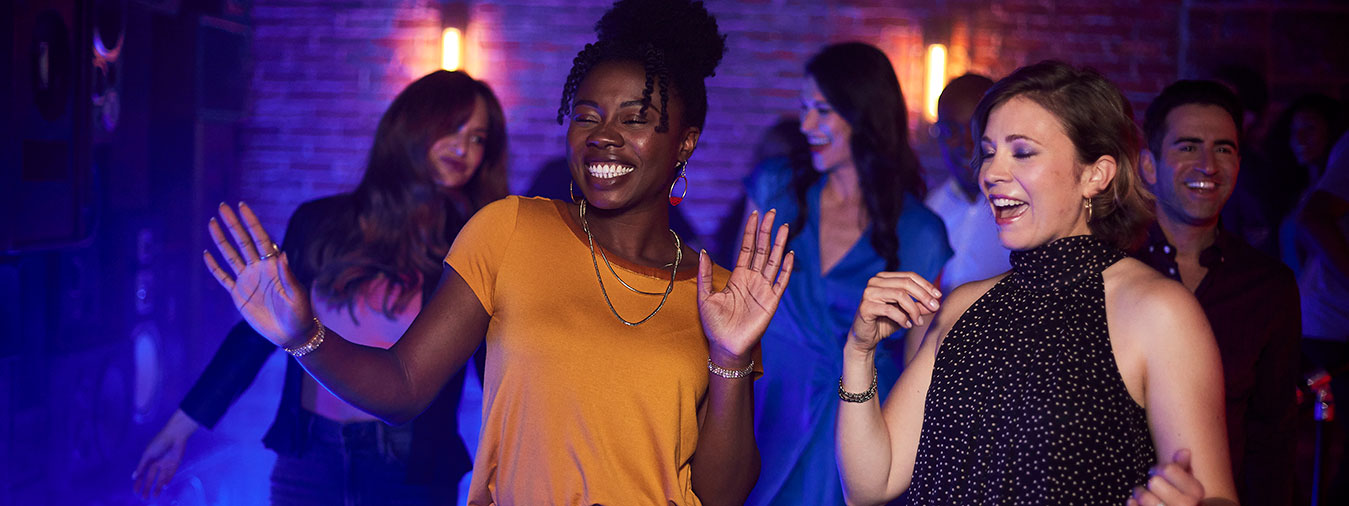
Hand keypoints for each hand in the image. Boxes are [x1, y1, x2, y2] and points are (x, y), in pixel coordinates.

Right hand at [132, 409, 198, 498]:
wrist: (175, 436)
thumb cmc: (159, 443)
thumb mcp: (147, 454)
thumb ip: (141, 466)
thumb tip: (133, 477)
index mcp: (148, 461)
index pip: (141, 474)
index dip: (138, 483)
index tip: (135, 491)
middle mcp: (156, 464)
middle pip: (151, 479)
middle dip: (147, 488)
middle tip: (144, 498)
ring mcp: (166, 465)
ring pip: (160, 479)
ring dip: (157, 488)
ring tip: (154, 496)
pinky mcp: (174, 465)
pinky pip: (170, 475)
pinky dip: (167, 481)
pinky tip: (164, 487)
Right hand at [204, 202, 311, 346]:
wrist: (292, 334)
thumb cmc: (300, 314)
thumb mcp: (296, 296)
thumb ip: (288, 276)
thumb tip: (281, 254)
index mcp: (273, 266)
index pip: (260, 239)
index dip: (251, 223)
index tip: (242, 206)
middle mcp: (259, 269)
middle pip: (243, 242)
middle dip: (233, 224)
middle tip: (222, 207)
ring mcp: (248, 280)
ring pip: (230, 255)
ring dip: (221, 240)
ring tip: (212, 222)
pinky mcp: (239, 294)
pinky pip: (223, 277)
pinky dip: (214, 266)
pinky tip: (207, 254)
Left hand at [697, 209, 793, 363]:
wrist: (726, 347)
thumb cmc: (714, 324)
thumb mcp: (705, 296)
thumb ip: (705, 274)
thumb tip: (704, 250)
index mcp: (737, 276)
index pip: (746, 248)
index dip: (750, 231)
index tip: (754, 214)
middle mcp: (752, 280)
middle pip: (762, 250)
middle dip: (766, 231)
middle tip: (772, 212)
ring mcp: (764, 289)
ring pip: (773, 261)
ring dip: (779, 244)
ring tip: (785, 227)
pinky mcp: (771, 302)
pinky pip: (781, 282)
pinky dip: (786, 268)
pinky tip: (789, 254)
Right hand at [846, 272, 940, 353]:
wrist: (866, 338)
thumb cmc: (886, 322)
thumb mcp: (906, 313)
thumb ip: (919, 306)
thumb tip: (936, 302)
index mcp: (884, 278)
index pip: (909, 276)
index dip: (926, 285)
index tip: (939, 296)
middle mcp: (875, 281)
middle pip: (906, 283)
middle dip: (924, 296)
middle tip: (935, 308)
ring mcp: (869, 293)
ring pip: (899, 295)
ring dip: (914, 309)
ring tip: (919, 322)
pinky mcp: (865, 307)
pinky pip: (890, 310)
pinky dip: (902, 318)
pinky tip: (908, 326)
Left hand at [1127, 449, 1205, 505]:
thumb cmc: (1183, 501)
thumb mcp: (1188, 486)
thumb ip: (1184, 468)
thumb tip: (1184, 450)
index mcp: (1196, 494)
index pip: (1169, 469)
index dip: (1161, 468)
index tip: (1159, 472)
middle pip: (1155, 482)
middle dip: (1150, 482)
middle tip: (1151, 484)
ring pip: (1145, 497)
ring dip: (1139, 493)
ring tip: (1141, 493)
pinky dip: (1133, 503)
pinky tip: (1134, 502)